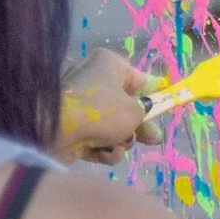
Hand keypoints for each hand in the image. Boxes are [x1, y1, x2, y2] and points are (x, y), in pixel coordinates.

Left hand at [57, 49, 163, 165]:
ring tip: (118, 145)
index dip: (153, 95)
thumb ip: (146, 114)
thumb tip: (146, 116)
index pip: (139, 79)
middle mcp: (93, 80)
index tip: (165, 106)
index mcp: (108, 65)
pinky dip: (103, 148)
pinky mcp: (71, 128)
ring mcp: (80, 105)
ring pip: (112, 126)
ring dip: (120, 140)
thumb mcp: (134, 111)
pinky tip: (103, 153)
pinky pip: (96, 138)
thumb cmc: (100, 111)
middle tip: (152, 139)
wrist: (54, 130)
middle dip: (138, 126)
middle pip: (125, 106)